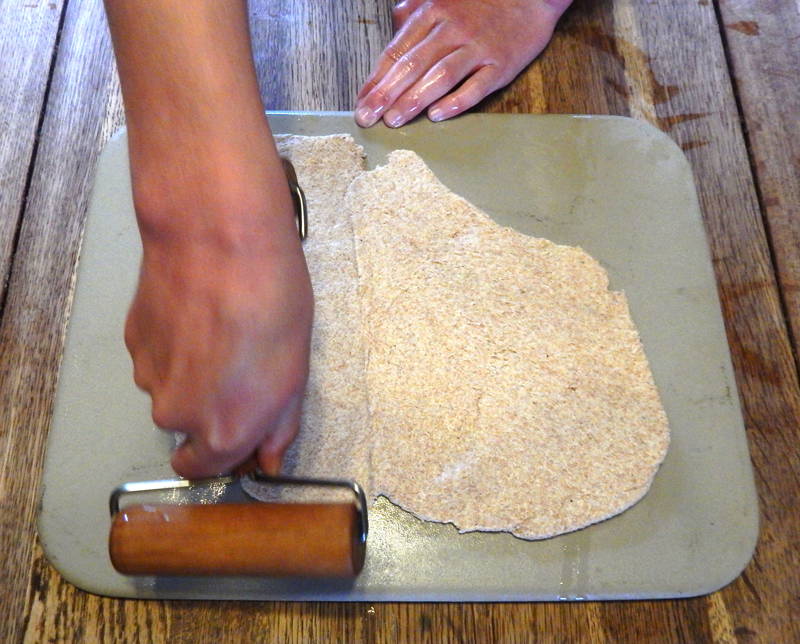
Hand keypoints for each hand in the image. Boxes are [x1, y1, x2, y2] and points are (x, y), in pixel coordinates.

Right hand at [125, 146, 312, 478]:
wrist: (218, 239)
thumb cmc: (270, 303)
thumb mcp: (295, 373)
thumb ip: (277, 426)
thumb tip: (266, 460)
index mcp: (222, 432)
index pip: (205, 470)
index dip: (224, 450)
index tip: (238, 426)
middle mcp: (177, 416)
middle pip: (188, 427)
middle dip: (211, 407)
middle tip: (239, 363)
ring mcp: (148, 377)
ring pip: (170, 389)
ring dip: (191, 372)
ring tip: (219, 329)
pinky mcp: (132, 342)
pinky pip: (156, 358)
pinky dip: (173, 345)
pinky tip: (195, 314)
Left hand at [355, 0, 571, 127]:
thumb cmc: (484, 2)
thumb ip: (416, 13)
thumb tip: (393, 29)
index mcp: (434, 13)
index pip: (397, 50)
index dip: (376, 78)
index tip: (362, 101)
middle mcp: (453, 30)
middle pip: (412, 65)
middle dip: (386, 94)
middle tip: (368, 117)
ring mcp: (477, 48)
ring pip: (439, 76)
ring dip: (413, 100)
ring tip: (394, 120)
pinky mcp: (500, 66)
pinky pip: (475, 87)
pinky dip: (455, 102)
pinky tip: (436, 116)